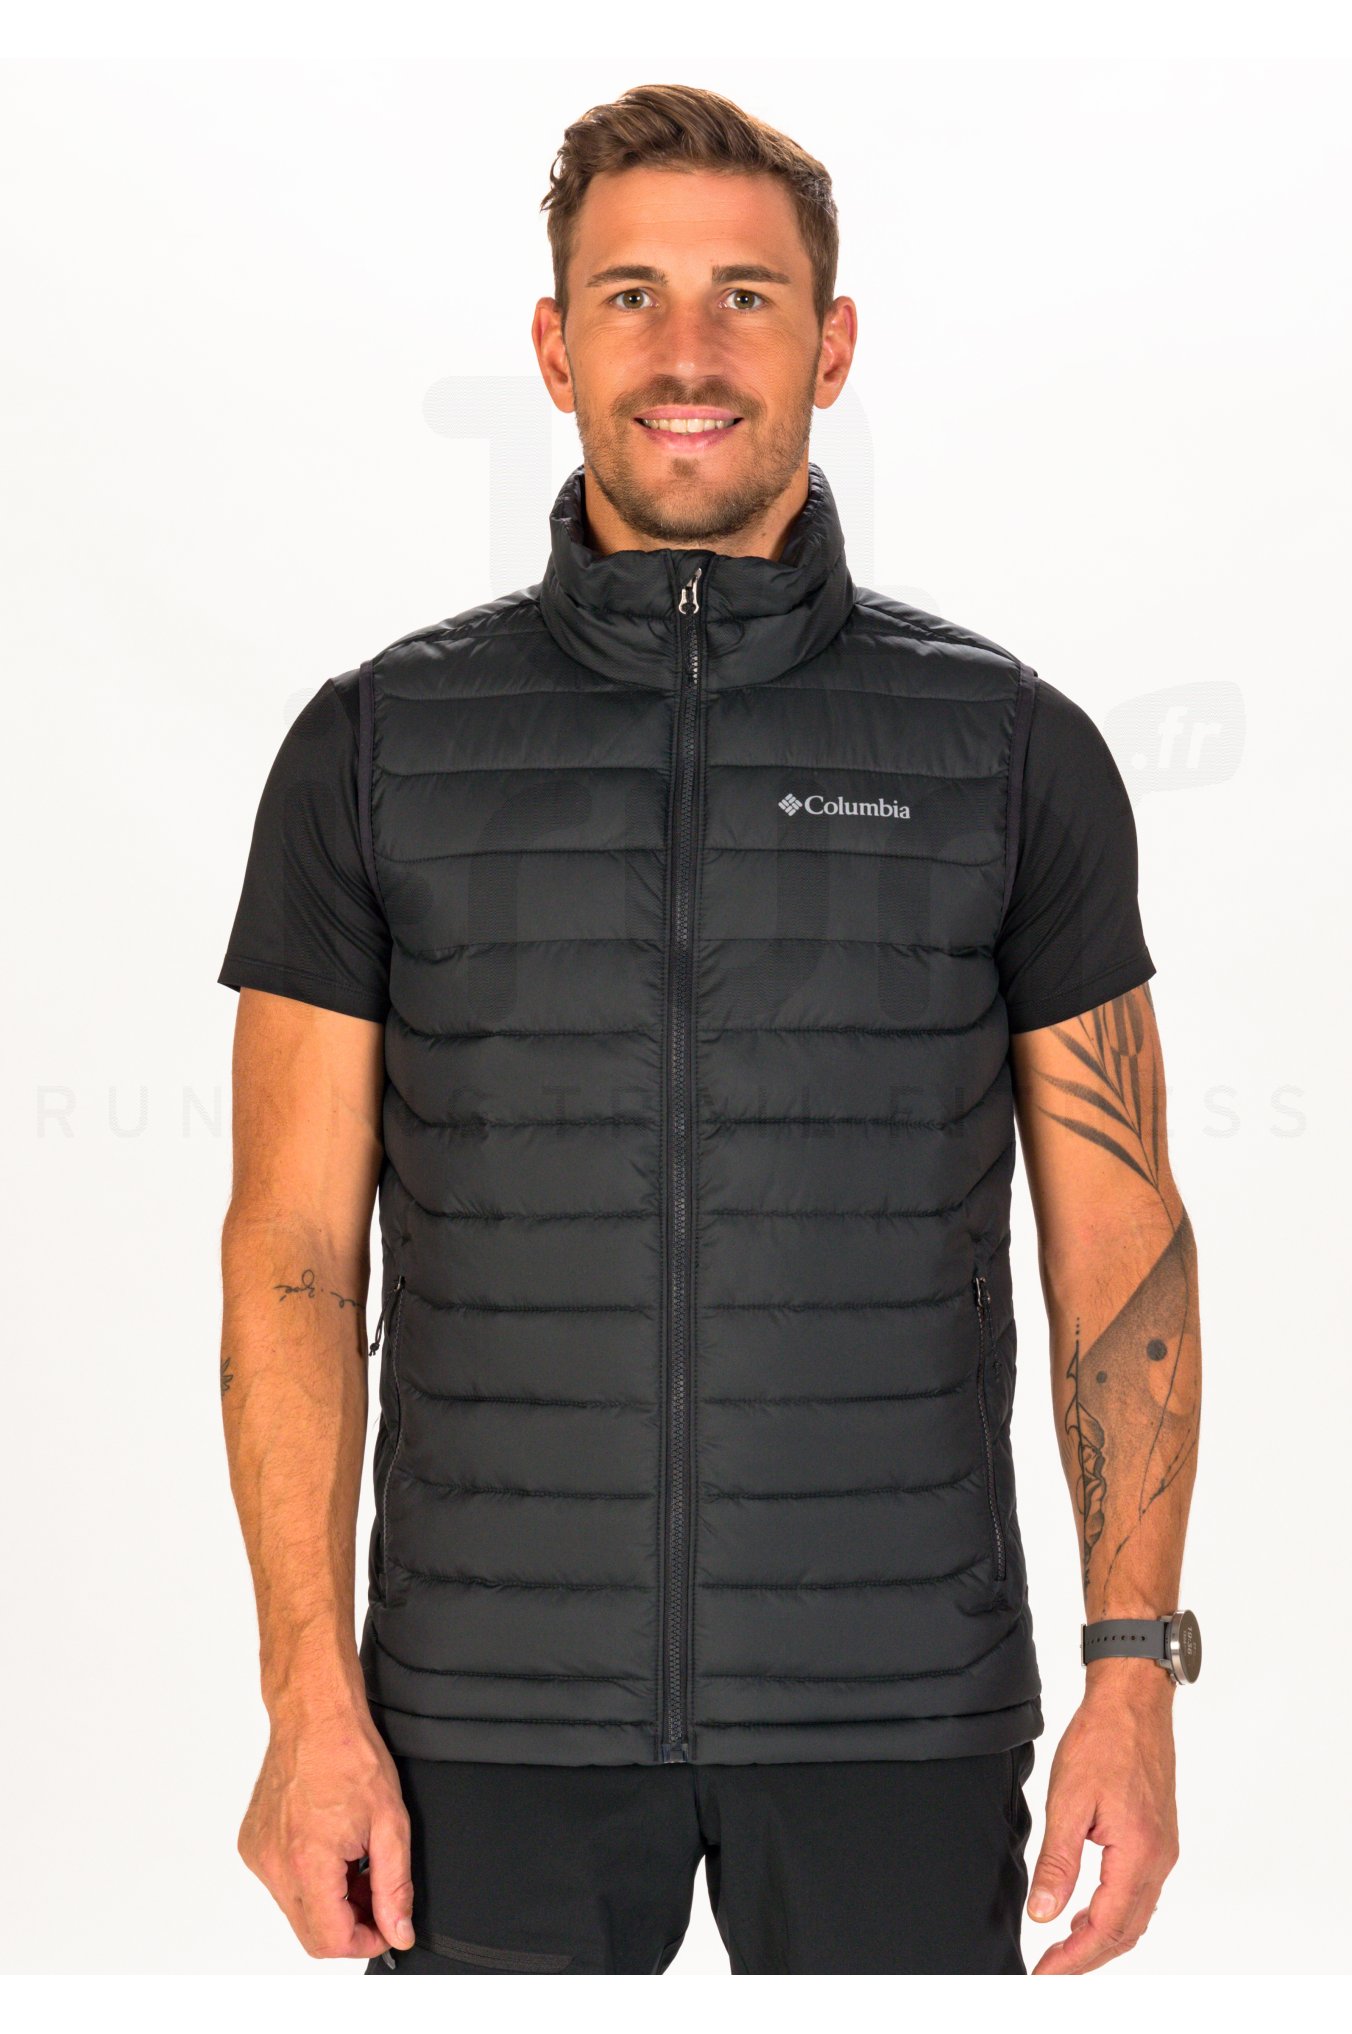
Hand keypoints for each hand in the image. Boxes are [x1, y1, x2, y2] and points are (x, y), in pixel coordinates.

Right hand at [238, 1702, 414, 1959]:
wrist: (314, 1716)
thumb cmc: (350, 1755)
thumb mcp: (390, 1823)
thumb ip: (395, 1886)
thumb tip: (398, 1930)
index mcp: (308, 1863)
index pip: (331, 1941)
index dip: (366, 1942)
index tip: (386, 1926)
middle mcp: (275, 1865)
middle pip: (311, 1933)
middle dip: (350, 1924)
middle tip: (376, 1891)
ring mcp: (259, 1856)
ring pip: (296, 1910)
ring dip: (329, 1903)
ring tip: (355, 1863)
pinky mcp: (252, 1845)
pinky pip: (281, 1883)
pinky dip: (308, 1880)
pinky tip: (331, 1848)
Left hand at [1027, 1662, 1178, 1974]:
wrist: (1133, 1702)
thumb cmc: (1103, 1740)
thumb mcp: (1068, 1800)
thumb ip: (1057, 1862)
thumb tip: (1044, 1912)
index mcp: (1138, 1852)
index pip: (1107, 1926)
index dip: (1075, 1957)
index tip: (1046, 1973)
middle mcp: (1159, 1858)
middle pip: (1126, 1930)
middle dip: (1088, 1956)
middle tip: (1051, 1968)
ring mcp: (1163, 1849)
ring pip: (1136, 1914)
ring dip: (1102, 1937)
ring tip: (1063, 1947)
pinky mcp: (1159, 1837)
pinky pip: (1140, 1892)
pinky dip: (1115, 1912)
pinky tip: (1088, 1909)